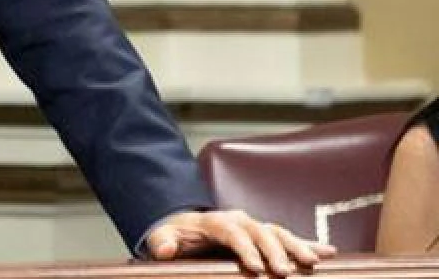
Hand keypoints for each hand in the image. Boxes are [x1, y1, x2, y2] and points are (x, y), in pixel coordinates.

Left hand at [146, 210, 336, 275]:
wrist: (185, 228)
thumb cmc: (176, 235)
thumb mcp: (163, 237)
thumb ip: (162, 242)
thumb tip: (166, 248)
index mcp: (215, 222)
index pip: (233, 232)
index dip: (244, 248)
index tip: (254, 267)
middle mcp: (238, 220)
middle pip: (260, 232)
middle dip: (274, 250)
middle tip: (284, 271)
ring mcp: (253, 227)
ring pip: (278, 232)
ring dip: (296, 246)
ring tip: (313, 262)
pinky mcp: (264, 237)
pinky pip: (288, 238)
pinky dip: (307, 243)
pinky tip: (328, 253)